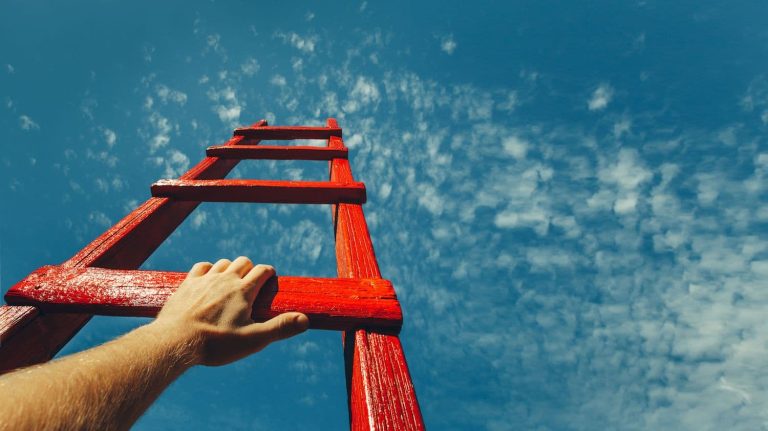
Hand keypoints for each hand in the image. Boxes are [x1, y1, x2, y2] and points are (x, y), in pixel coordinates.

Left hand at [153, 257, 308, 365]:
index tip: (270, 281)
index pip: (262, 270)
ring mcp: (205, 280)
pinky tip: (209, 280)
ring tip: (231, 283)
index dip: (269, 273)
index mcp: (243, 291)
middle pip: (243, 262)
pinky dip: (209, 269)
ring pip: (223, 263)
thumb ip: (280, 328)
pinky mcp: (188, 284)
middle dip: (250, 269)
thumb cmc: (216, 343)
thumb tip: (305, 320)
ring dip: (230, 269)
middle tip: (251, 284)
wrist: (175, 341)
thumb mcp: (253, 340)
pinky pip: (202, 267)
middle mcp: (225, 279)